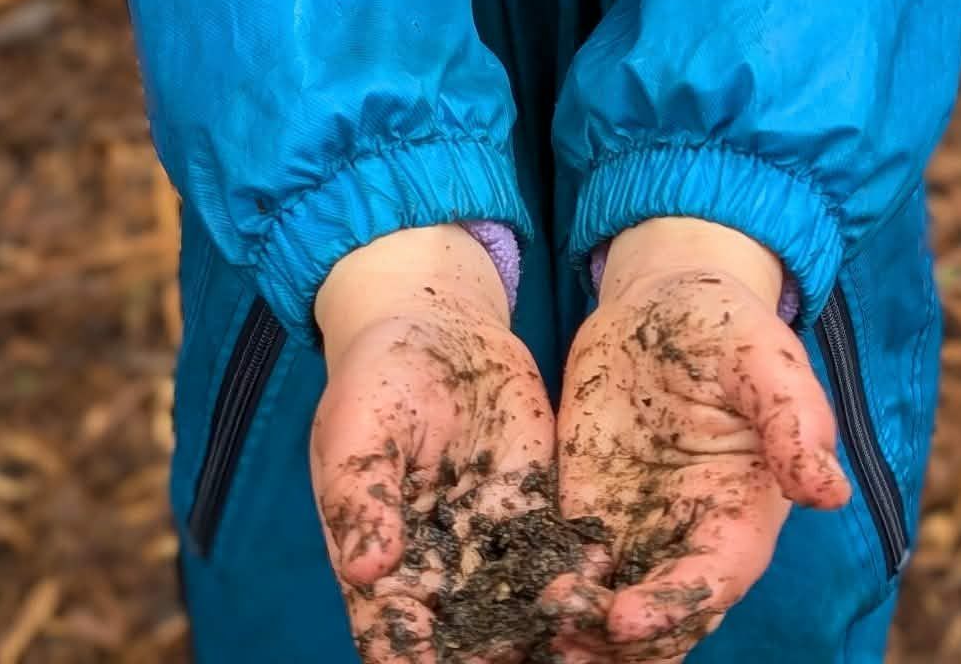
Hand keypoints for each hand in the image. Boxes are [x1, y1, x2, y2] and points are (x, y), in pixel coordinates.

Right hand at [310, 225, 599, 662]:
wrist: (436, 330)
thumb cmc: (376, 381)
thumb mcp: (356, 428)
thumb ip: (362, 497)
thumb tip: (368, 570)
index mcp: (384, 563)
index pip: (394, 636)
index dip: (411, 662)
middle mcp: (442, 570)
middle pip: (466, 639)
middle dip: (494, 658)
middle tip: (525, 662)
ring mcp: (492, 544)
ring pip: (521, 607)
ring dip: (548, 629)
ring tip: (579, 632)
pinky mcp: (535, 510)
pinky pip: (561, 553)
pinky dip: (582, 573)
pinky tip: (604, 579)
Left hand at [550, 220, 850, 662]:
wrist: (663, 303)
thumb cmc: (727, 328)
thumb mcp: (762, 358)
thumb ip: (792, 420)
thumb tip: (829, 490)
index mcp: (740, 516)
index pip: (711, 583)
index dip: (673, 608)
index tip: (626, 620)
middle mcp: (686, 539)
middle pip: (659, 617)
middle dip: (615, 642)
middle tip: (563, 640)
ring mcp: (632, 529)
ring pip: (606, 607)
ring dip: (574, 628)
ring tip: (532, 628)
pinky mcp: (584, 509)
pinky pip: (561, 561)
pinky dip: (538, 583)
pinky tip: (502, 591)